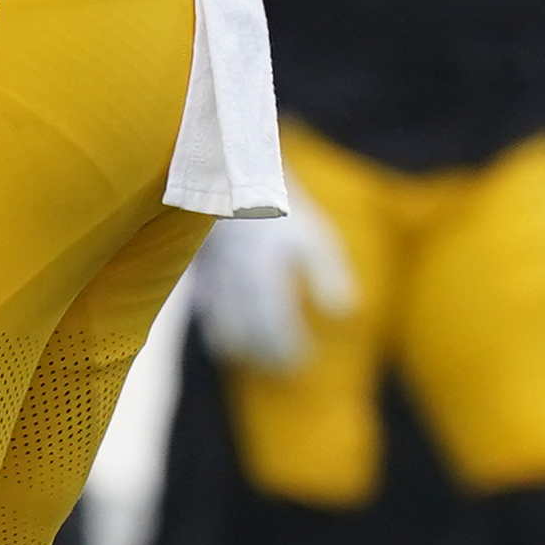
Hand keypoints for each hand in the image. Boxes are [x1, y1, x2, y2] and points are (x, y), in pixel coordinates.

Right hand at [192, 199, 355, 371]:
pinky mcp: (200, 268)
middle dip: (262, 352)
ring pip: (218, 321)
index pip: (272, 321)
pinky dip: (216, 324)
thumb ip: (328, 275)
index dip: (286, 345)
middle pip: (244, 328)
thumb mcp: (315, 237)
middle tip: (282, 368)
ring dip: (237, 345)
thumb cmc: (284, 212)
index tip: (301, 361)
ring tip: (255, 358)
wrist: (238, 176)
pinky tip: (228, 334)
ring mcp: (213, 273)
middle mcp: (234, 276)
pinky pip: (205, 306)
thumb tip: (343, 314)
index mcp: (263, 270)